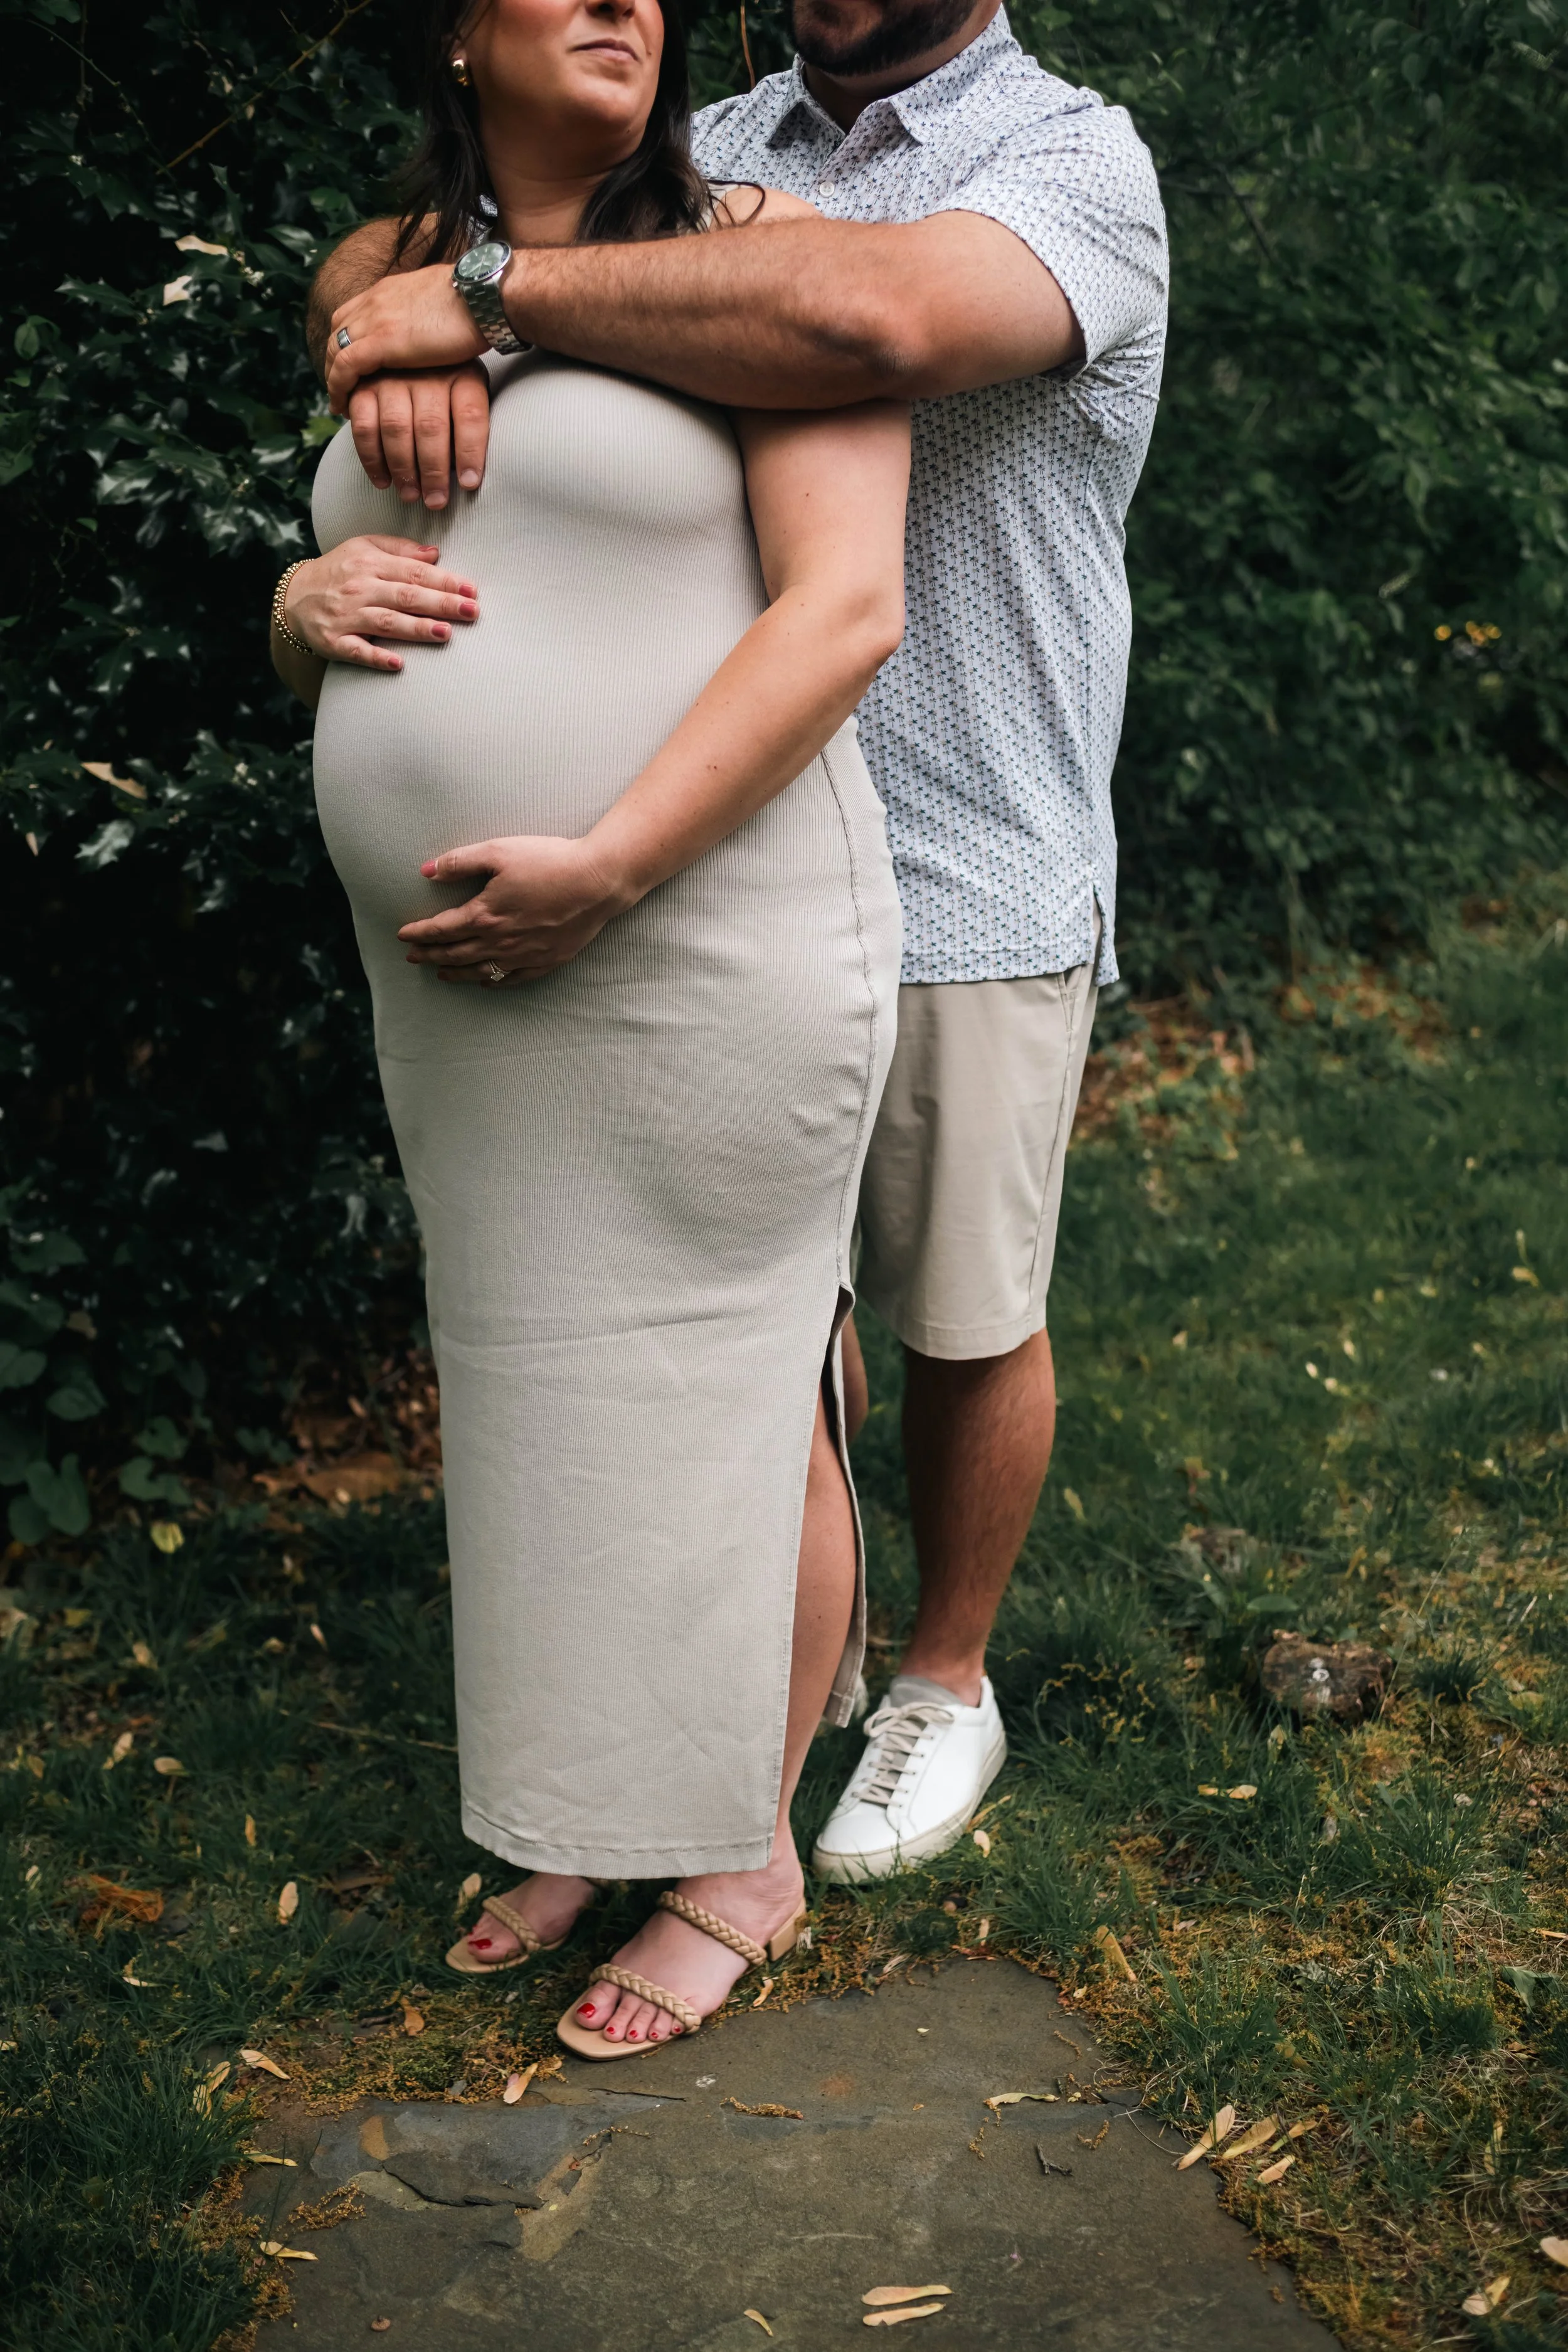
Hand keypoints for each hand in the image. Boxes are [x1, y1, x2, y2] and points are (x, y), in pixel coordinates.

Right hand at [284, 537, 478, 671]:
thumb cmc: (338, 571)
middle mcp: (359, 589)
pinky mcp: (335, 641)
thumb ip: (400, 549)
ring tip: (445, 633)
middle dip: (440, 604)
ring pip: (386, 623)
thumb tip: (435, 553)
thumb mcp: (363, 548)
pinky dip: (377, 658)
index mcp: (370, 564)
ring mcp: (346, 616)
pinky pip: (358, 651)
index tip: (471, 590)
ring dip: (416, 629)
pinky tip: (398, 665)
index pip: (414, 572)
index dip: (444, 581)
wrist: (293, 598)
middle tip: (471, 611)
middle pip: (405, 596)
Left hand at [326, 263, 483, 411]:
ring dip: (333, 378)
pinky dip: (339, 387)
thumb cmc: (476, 302)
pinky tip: (343, 407)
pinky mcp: (381, 341)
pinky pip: (345, 366)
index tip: (352, 367)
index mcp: (388, 290)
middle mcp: (375, 301)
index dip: (346, 341)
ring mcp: (375, 319)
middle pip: (337, 331)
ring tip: (341, 403)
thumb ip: (425, 314)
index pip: (352, 314)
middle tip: (342, 389)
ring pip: (335, 349)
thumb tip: (434, 327)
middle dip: (334, 361)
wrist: (483, 297)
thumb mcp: (441, 303)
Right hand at [347, 363, 492, 508]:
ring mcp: (393, 377)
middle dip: (433, 471)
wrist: (403, 358)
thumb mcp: (469, 398)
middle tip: (435, 501)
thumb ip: (470, 427)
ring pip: (396, 428)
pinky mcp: (364, 386)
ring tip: (410, 496)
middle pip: (431, 426)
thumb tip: (467, 477)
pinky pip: (365, 427)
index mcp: (462, 374)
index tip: (469, 484)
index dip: (471, 452)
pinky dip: (372, 459)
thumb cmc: (446, 393)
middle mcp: (427, 371)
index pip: (470, 414)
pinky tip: (383, 482)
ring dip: (403, 469)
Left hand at [398, 834, 638, 983]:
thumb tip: (427, 871)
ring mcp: (524, 955)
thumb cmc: (549, 862)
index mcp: (485, 915)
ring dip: (455, 973)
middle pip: (456, 954)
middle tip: (412, 958)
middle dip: (430, 956)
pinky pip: (512, 979)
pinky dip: (493, 982)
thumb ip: (460, 862)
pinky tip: (485, 981)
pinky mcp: (546, 961)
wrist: (597, 882)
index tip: (403, 935)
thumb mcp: (499, 852)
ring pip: (480, 971)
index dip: (419, 933)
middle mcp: (500, 941)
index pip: (442, 929)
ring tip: (440, 973)